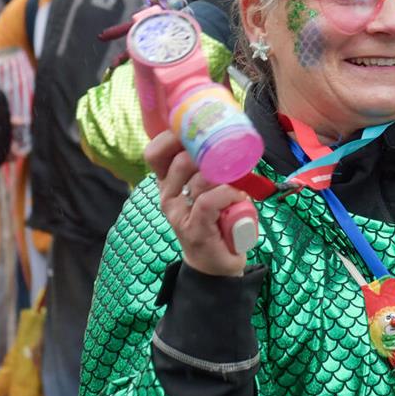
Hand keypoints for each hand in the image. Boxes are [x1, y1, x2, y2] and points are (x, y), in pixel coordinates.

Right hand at [145, 131, 248, 276]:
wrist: (216, 263)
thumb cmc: (217, 220)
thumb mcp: (209, 190)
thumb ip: (210, 168)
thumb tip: (230, 136)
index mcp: (168, 183)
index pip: (156, 153)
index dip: (173, 138)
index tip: (199, 132)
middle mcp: (168, 196)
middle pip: (180, 160)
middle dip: (210, 154)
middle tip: (230, 161)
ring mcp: (178, 213)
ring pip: (199, 179)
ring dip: (225, 177)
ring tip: (238, 184)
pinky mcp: (194, 228)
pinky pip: (210, 201)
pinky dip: (229, 194)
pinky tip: (238, 198)